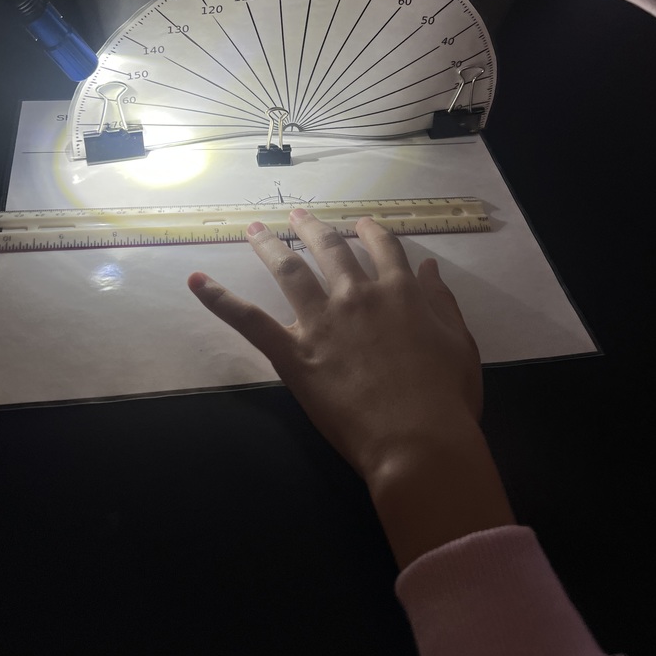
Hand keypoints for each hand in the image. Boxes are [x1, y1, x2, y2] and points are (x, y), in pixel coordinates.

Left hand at [188, 209, 481, 482]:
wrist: (417, 440)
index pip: (383, 248)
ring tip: (256, 229)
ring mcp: (321, 322)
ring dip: (270, 245)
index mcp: (400, 292)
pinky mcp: (293, 352)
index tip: (362, 224)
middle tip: (299, 216)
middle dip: (314, 228)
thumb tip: (429, 266)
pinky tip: (197, 281)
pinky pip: (249, 320)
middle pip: (331, 249)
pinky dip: (219, 299)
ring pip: (290, 270)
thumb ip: (442, 301)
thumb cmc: (446, 398)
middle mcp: (357, 295)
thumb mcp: (459, 343)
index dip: (371, 232)